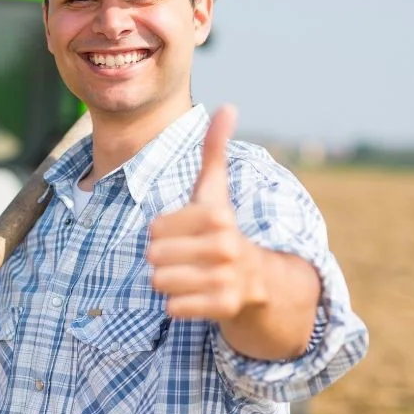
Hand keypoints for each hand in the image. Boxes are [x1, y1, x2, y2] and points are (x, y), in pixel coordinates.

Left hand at [147, 105, 265, 319]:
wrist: (260, 279)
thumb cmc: (222, 229)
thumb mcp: (215, 190)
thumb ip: (214, 150)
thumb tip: (228, 106)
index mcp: (217, 216)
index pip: (155, 228)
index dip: (164, 232)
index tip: (186, 233)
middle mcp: (225, 245)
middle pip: (154, 256)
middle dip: (163, 258)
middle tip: (187, 257)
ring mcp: (227, 277)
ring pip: (160, 282)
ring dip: (169, 282)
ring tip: (191, 275)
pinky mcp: (225, 306)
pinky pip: (174, 307)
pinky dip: (179, 305)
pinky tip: (198, 294)